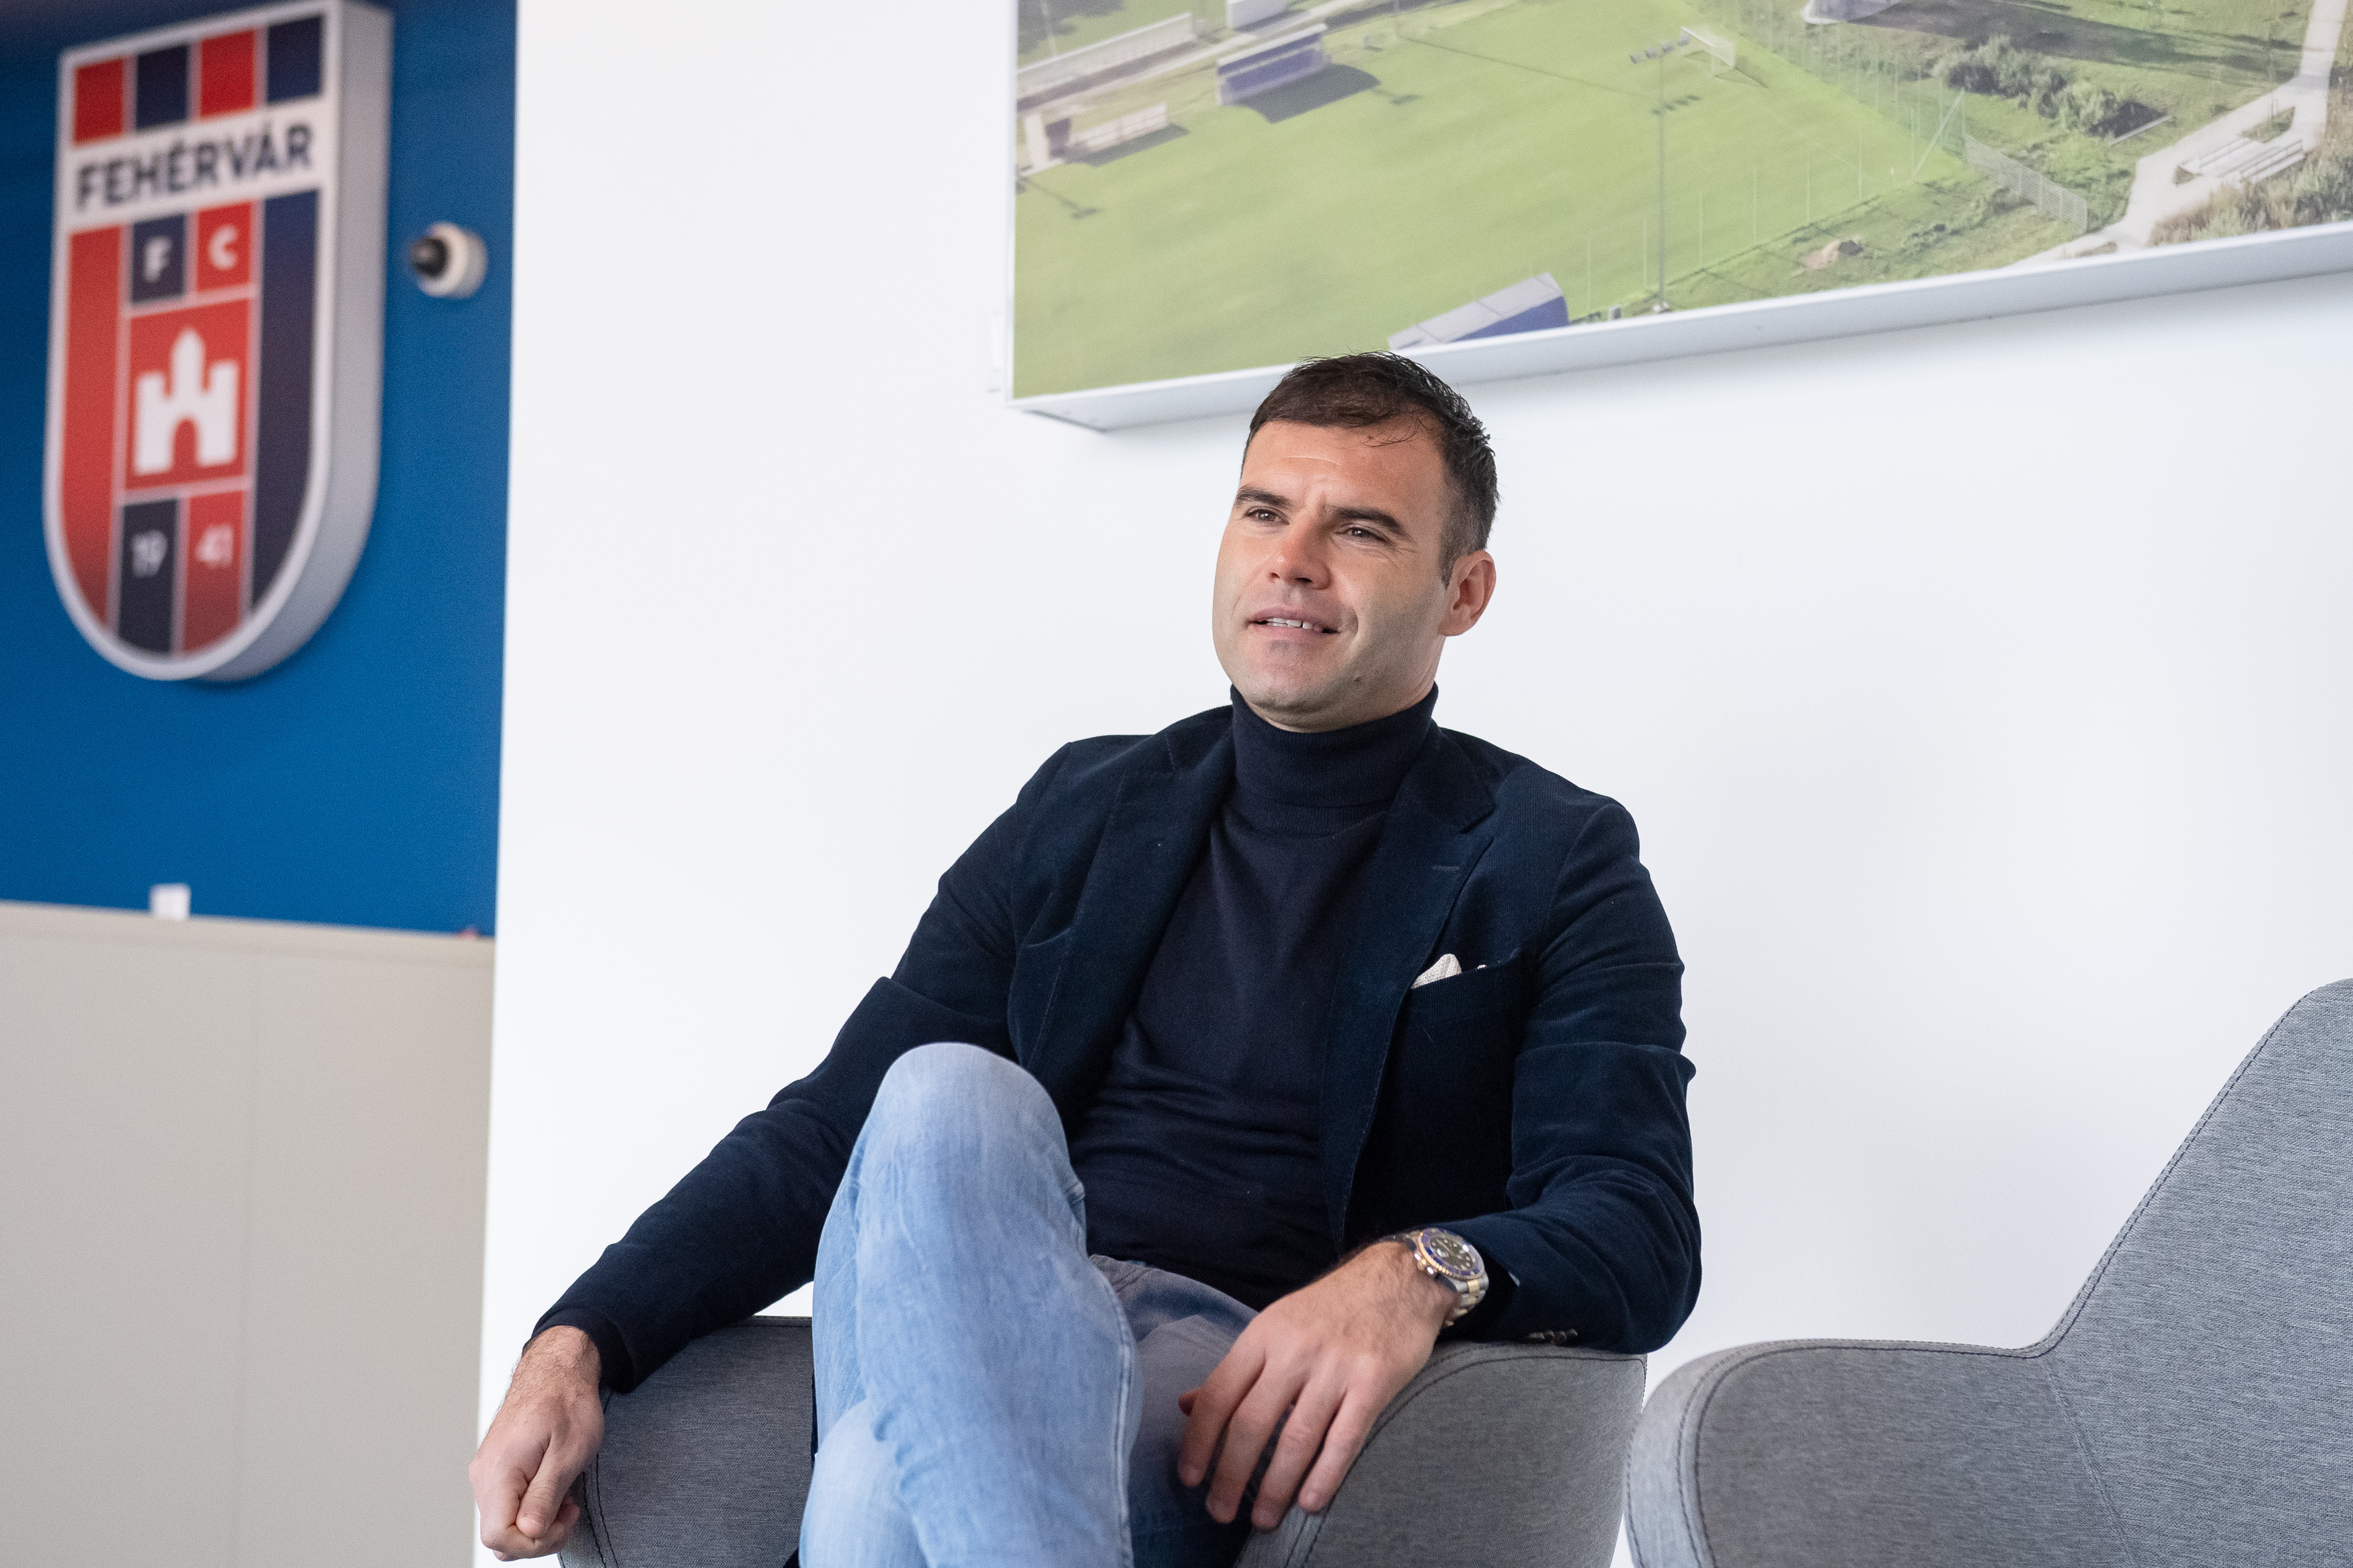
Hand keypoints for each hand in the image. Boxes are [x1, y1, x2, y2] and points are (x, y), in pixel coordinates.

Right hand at [470, 1326, 604, 1559]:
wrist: (557, 1370)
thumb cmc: (566, 1403)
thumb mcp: (568, 1452)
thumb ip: (545, 1496)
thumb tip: (529, 1533)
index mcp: (499, 1471)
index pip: (498, 1536)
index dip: (533, 1543)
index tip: (562, 1522)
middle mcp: (484, 1476)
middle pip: (499, 1537)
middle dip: (538, 1537)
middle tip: (569, 1512)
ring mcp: (487, 1474)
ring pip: (503, 1524)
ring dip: (536, 1524)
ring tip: (564, 1498)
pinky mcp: (496, 1472)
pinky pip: (507, 1507)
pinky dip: (531, 1509)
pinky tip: (552, 1491)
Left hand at [1177, 1242, 1453, 1529]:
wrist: (1397, 1280)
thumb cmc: (1328, 1310)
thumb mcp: (1273, 1326)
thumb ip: (1234, 1368)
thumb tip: (1187, 1404)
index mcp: (1263, 1335)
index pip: (1218, 1394)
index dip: (1198, 1441)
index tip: (1189, 1478)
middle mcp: (1294, 1350)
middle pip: (1251, 1423)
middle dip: (1230, 1475)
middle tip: (1219, 1512)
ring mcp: (1335, 1367)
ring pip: (1296, 1438)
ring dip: (1275, 1487)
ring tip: (1262, 1519)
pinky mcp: (1374, 1382)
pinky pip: (1345, 1439)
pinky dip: (1325, 1476)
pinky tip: (1310, 1503)